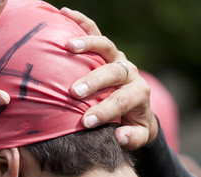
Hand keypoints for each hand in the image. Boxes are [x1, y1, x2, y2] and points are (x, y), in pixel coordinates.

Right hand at [61, 7, 157, 149]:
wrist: (135, 104)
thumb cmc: (130, 121)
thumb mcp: (137, 135)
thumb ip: (132, 137)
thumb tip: (119, 136)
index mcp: (138, 94)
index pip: (122, 101)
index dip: (105, 111)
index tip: (86, 122)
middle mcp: (129, 73)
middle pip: (114, 72)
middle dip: (95, 81)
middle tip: (75, 91)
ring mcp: (117, 58)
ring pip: (106, 46)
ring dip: (88, 44)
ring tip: (68, 46)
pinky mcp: (106, 49)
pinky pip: (95, 30)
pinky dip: (81, 22)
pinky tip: (64, 14)